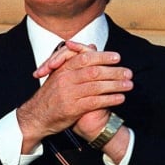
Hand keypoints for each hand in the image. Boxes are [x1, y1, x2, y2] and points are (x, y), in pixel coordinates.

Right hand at [17, 45, 131, 151]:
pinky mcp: (72, 108)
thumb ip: (76, 60)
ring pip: (97, 86)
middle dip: (114, 71)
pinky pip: (95, 102)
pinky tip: (120, 98)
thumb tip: (92, 47)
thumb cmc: (52, 94)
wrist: (36, 117)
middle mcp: (66, 79)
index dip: (103, 56)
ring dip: (116, 85)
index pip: (85, 58)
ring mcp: (69, 94)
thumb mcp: (60, 74)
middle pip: (94, 72)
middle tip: (128, 72)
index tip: (117, 57)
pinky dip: (110, 99)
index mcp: (63, 69)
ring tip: (129, 85)